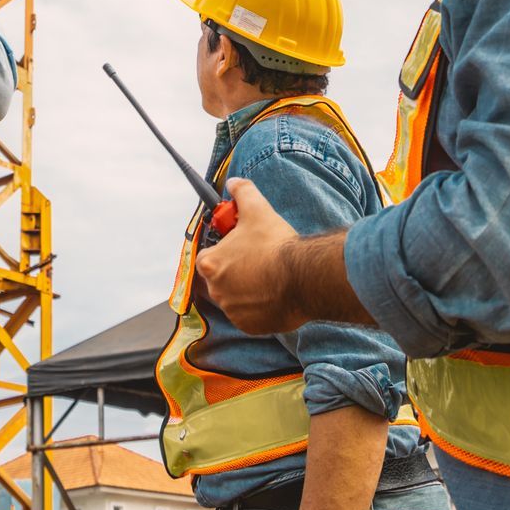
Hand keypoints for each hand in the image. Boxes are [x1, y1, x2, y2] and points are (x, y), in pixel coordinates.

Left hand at [197, 179, 306, 333]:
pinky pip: (249, 316)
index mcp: (209, 264)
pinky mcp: (250, 326)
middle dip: (234, 271)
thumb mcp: (257, 209)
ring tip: (268, 277)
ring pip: (234, 299)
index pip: (206, 257)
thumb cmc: (276, 245)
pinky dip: (258, 308)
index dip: (222, 250)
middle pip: (219, 279)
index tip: (237, 246)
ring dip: (245, 290)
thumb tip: (234, 182)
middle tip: (256, 260)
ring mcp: (232, 311)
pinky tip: (273, 294)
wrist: (303, 277)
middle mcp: (216, 291)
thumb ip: (242, 192)